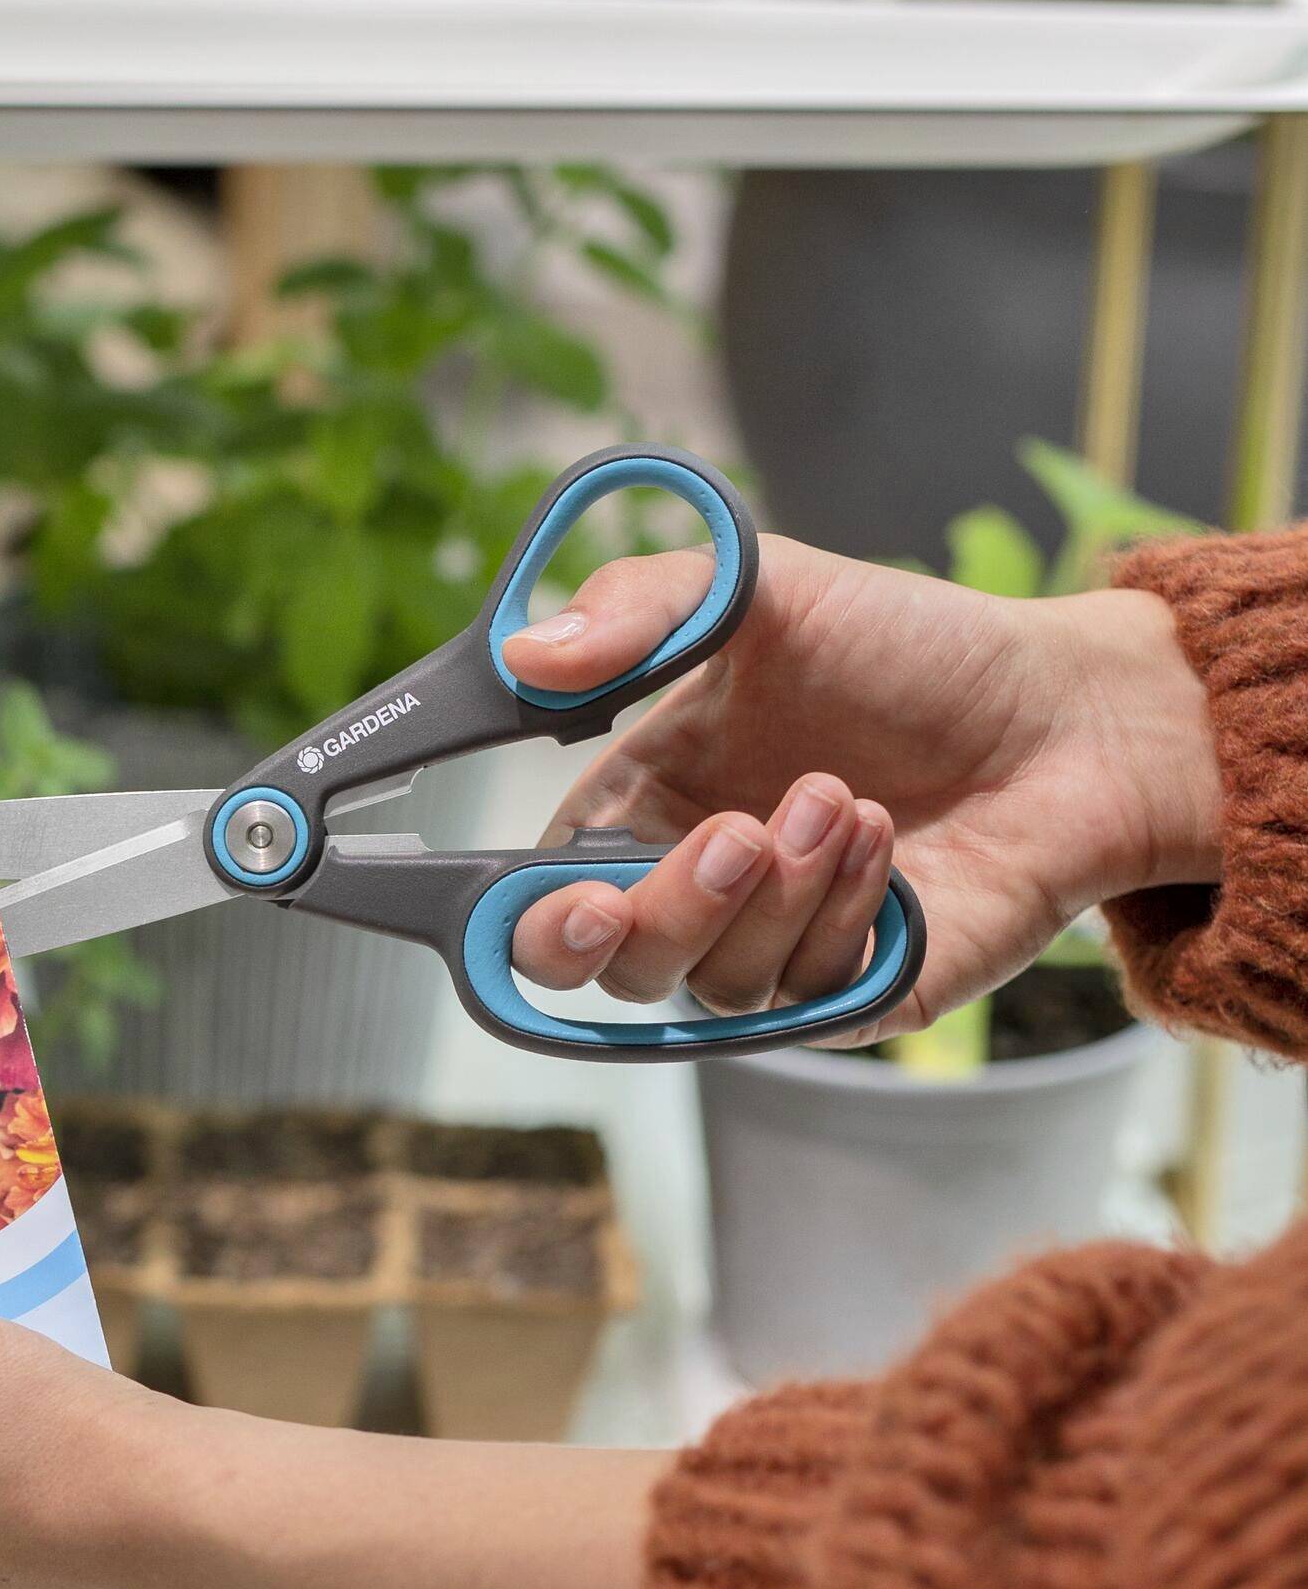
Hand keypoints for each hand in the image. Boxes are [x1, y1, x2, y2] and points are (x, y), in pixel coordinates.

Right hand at [500, 537, 1219, 1033]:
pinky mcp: (852, 993)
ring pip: (711, 983)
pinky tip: (885, 841)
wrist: (1064, 713)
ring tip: (844, 797)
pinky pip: (804, 997)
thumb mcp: (768, 591)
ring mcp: (771, 951)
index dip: (535, 916)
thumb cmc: (913, 652)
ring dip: (776, 892)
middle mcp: (693, 892)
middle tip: (736, 834)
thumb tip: (524, 656)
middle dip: (665, 911)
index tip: (577, 893)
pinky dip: (839, 915)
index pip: (539, 898)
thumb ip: (641, 610)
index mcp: (642, 806)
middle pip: (614, 968)